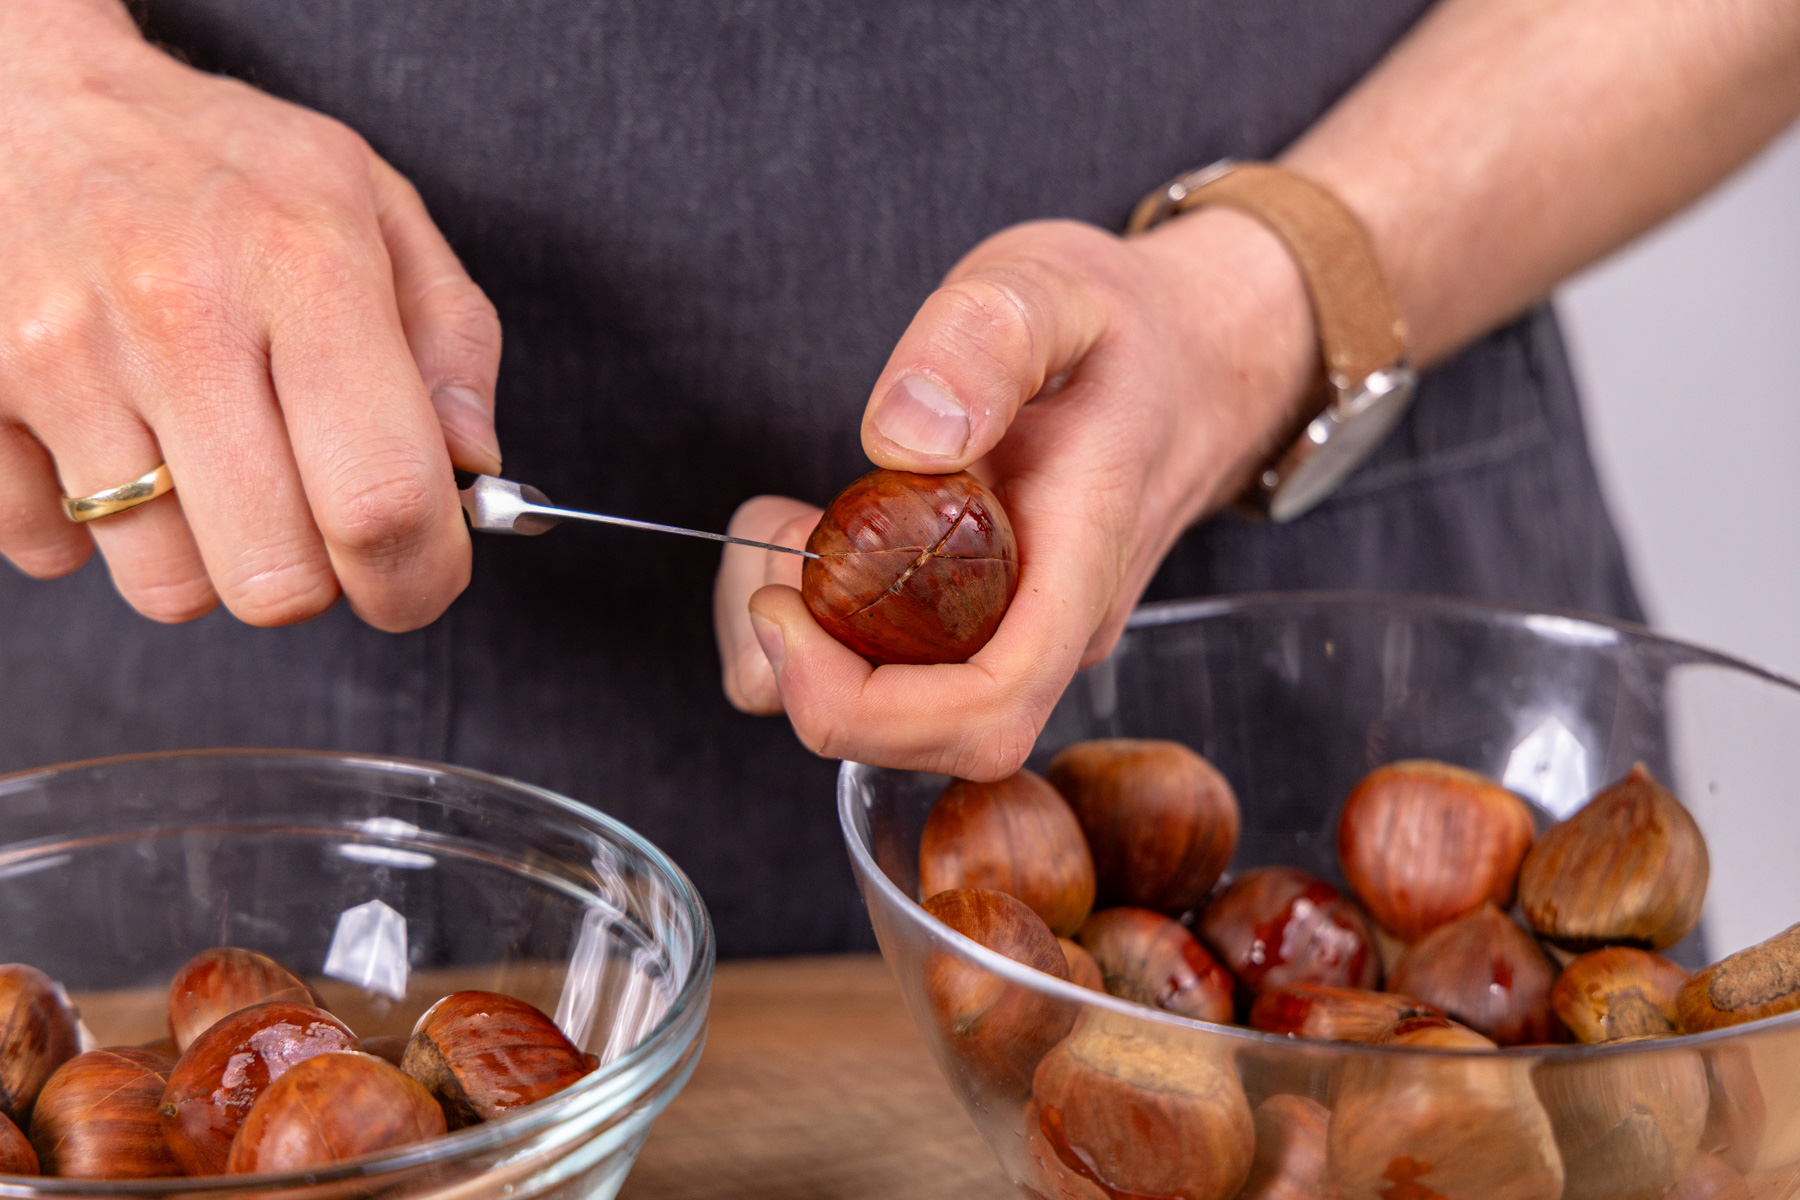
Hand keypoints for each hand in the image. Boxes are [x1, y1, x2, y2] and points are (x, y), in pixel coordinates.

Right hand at [0, 0, 499, 629]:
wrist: (31, 94)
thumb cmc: (225, 165)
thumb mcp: (373, 205)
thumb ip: (452, 339)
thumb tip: (471, 464)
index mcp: (307, 270)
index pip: (380, 502)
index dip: (418, 578)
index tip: (420, 577)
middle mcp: (180, 318)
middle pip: (276, 577)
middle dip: (317, 577)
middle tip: (313, 516)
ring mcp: (60, 359)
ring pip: (168, 586)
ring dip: (207, 557)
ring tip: (211, 463)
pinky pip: (51, 554)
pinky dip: (90, 530)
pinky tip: (116, 446)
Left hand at [715, 208, 1317, 779]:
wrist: (1193, 359)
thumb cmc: (1123, 328)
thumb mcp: (1053, 287)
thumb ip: (983, 340)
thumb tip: (902, 436)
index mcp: (1081, 564)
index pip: (988, 706)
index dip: (866, 704)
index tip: (784, 609)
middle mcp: (1055, 630)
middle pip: (925, 739)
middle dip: (806, 674)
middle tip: (779, 540)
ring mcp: (1019, 640)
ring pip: (893, 724)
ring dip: (800, 651)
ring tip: (795, 528)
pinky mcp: (982, 633)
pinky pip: (891, 682)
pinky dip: (819, 631)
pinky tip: (823, 543)